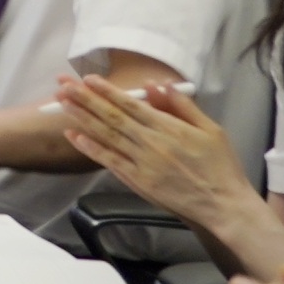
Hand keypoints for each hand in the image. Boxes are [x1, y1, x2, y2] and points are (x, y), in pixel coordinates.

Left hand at [55, 76, 259, 235]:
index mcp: (168, 128)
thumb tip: (158, 85)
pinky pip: (110, 161)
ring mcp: (142, 164)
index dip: (106, 91)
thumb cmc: (221, 166)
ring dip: (82, 118)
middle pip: (111, 117)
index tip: (86, 78)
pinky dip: (90, 148)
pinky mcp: (138, 182)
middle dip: (85, 99)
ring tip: (61, 104)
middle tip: (62, 85)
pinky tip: (74, 136)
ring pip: (106, 136)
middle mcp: (151, 144)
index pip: (130, 104)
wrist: (223, 205)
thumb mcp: (211, 129)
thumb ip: (183, 106)